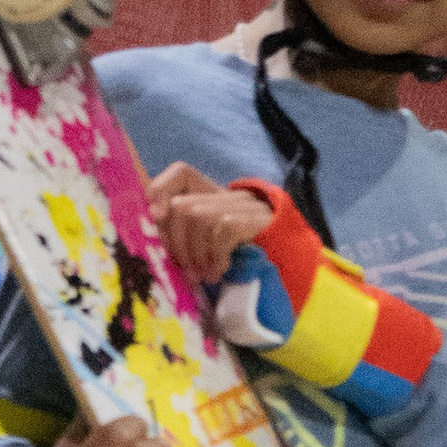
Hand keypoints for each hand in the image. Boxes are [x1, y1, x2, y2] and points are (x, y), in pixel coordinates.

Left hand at [148, 160, 280, 286]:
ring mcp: (245, 205)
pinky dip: (216, 255)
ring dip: (196, 253)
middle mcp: (229, 195)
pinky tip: (219, 271)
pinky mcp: (257, 218)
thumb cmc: (243, 259)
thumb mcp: (207, 247)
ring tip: (204, 274)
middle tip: (186, 269)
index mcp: (214, 197)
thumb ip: (184, 235)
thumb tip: (155, 232)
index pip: (182, 172)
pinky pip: (223, 229)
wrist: (291, 262)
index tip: (155, 217)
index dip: (161, 189)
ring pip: (199, 216)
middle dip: (176, 242)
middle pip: (182, 205)